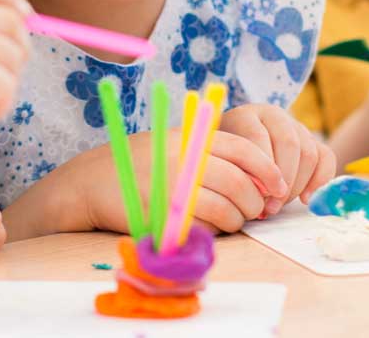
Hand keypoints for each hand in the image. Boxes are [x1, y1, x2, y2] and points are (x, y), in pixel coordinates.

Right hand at [70, 126, 291, 234]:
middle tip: (257, 210)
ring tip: (234, 220)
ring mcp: (174, 186)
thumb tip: (254, 174)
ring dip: (239, 219)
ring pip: (227, 207)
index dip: (268, 169)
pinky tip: (211, 227)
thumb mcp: (172, 144)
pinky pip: (206, 226)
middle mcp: (185, 157)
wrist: (91, 182)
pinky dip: (217, 230)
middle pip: (240, 181)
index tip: (278, 186)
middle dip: (256, 200)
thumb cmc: (137, 164)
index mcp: (191, 138)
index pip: (244, 149)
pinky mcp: (165, 213)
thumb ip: (207, 151)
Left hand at [218, 104, 335, 212]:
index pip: (258, 137)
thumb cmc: (226, 158)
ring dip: (297, 184)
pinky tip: (305, 200)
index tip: (258, 195)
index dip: (261, 169)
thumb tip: (258, 195)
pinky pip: (326, 157)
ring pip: (308, 152)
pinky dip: (320, 181)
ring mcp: (295, 126)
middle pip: (289, 144)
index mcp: (246, 115)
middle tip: (271, 205)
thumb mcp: (221, 160)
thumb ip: (234, 170)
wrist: (235, 146)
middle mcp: (274, 115)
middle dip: (282, 180)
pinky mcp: (312, 140)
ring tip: (281, 204)